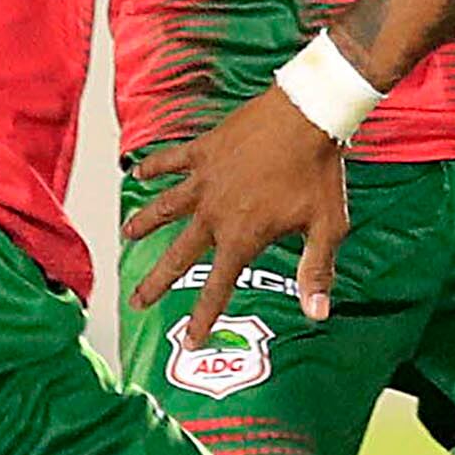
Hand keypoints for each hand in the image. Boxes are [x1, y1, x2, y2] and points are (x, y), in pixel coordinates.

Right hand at [123, 96, 352, 344]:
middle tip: (135, 302)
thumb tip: (317, 313)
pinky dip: (153, 167)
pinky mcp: (203, 150)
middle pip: (177, 255)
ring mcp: (205, 180)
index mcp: (242, 236)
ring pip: (164, 207)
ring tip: (127, 236)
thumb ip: (316, 271)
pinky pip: (170, 161)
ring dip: (144, 223)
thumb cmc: (319, 171)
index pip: (217, 288)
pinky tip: (137, 173)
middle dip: (155, 282)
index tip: (191, 340)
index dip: (203, 318)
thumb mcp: (327, 226)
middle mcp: (214, 213)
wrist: (308, 114)